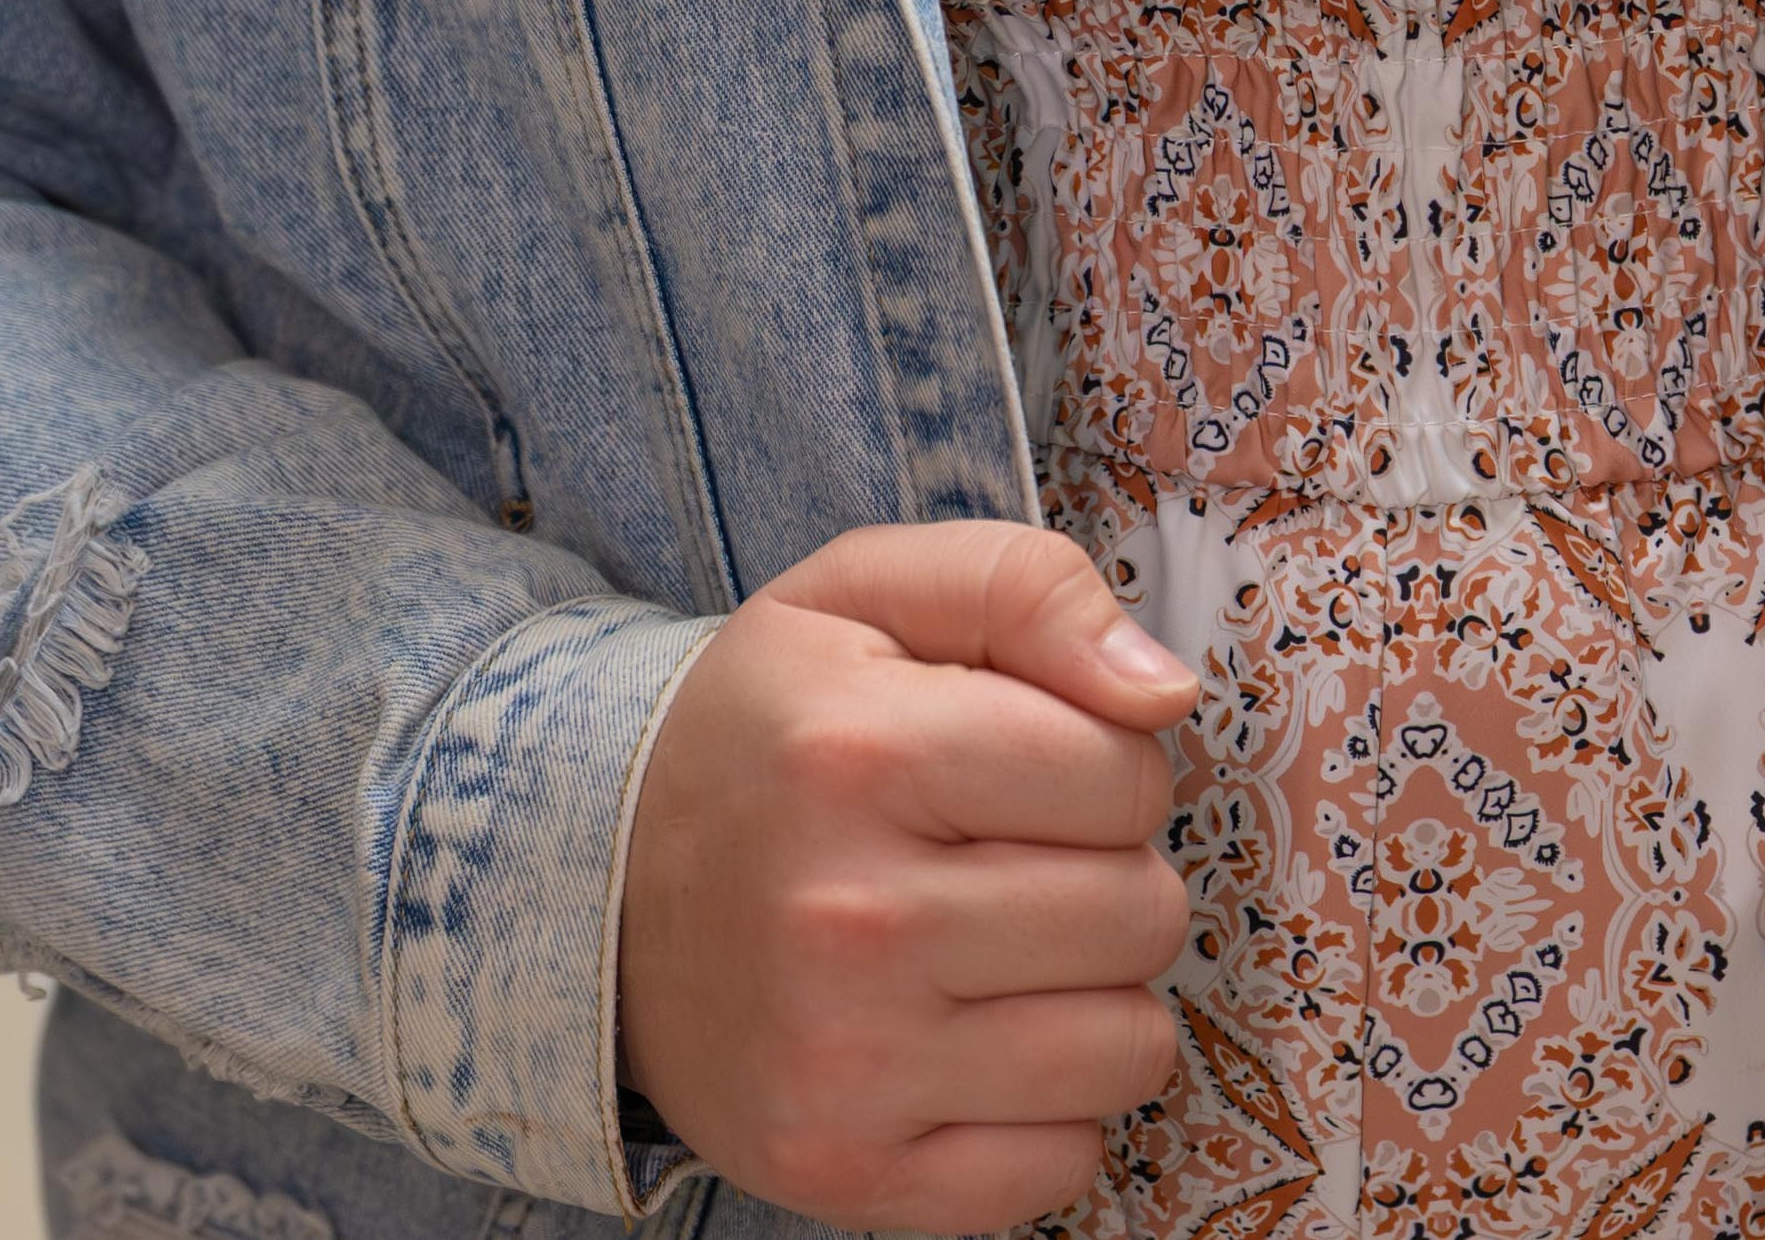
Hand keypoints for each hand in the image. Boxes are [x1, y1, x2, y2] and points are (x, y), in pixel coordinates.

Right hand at [616, 519, 1198, 1231]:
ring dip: (1095, 995)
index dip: (1108, 762)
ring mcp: (845, 1068)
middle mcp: (850, 922)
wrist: (599, 894)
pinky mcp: (846, 1177)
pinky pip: (1063, 1166)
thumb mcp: (871, 592)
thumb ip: (1029, 588)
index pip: (1125, 775)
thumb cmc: (771, 730)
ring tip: (1006, 949)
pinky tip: (975, 1041)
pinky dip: (1048, 1108)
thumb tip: (1165, 690)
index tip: (1035, 766)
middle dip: (1112, 874)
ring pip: (1126, 1049)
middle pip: (1139, 915)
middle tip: (1019, 859)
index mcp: (861, 754)